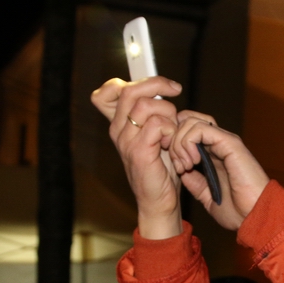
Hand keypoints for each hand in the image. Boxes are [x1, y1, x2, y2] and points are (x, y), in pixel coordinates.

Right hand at [90, 77, 183, 238]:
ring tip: (174, 130)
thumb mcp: (156, 137)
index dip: (130, 81)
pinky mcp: (139, 152)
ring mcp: (126, 142)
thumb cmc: (162, 170)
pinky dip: (171, 129)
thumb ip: (154, 115)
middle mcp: (118, 131)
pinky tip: (173, 143)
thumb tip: (164, 90)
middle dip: (157, 84)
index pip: (107, 93)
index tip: (160, 86)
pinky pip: (156, 124)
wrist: (160, 201)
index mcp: (119, 125)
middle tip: (176, 90)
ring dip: (169, 113)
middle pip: (130, 91)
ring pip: (146, 105)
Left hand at [169, 110, 269, 230]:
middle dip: (173, 142)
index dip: (175, 144)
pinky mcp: (229, 142)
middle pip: (186, 122)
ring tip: (185, 166)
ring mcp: (225, 141)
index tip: (177, 168)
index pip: (188, 132)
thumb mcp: (208, 198)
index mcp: (216, 155)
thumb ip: (196, 184)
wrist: (256, 217)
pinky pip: (200, 128)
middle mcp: (220, 144)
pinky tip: (193, 162)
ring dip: (179, 143)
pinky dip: (188, 142)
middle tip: (179, 167)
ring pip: (190, 122)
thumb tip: (182, 173)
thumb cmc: (239, 212)